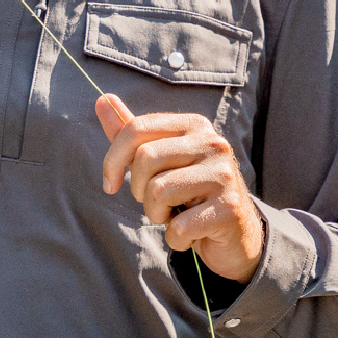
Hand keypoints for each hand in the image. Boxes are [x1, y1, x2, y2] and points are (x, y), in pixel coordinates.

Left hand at [95, 93, 264, 282]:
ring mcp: (224, 175)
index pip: (137, 128)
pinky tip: (192, 234)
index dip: (112, 160)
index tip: (109, 185)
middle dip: (138, 190)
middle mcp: (213, 143)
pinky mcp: (229, 208)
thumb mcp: (158, 161)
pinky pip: (178, 226)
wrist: (235, 233)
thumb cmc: (188, 193)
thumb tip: (102, 99)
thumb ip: (131, 133)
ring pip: (158, 191)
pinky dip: (175, 238)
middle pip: (145, 159)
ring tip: (176, 215)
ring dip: (156, 214)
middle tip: (156, 202)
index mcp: (194, 125)